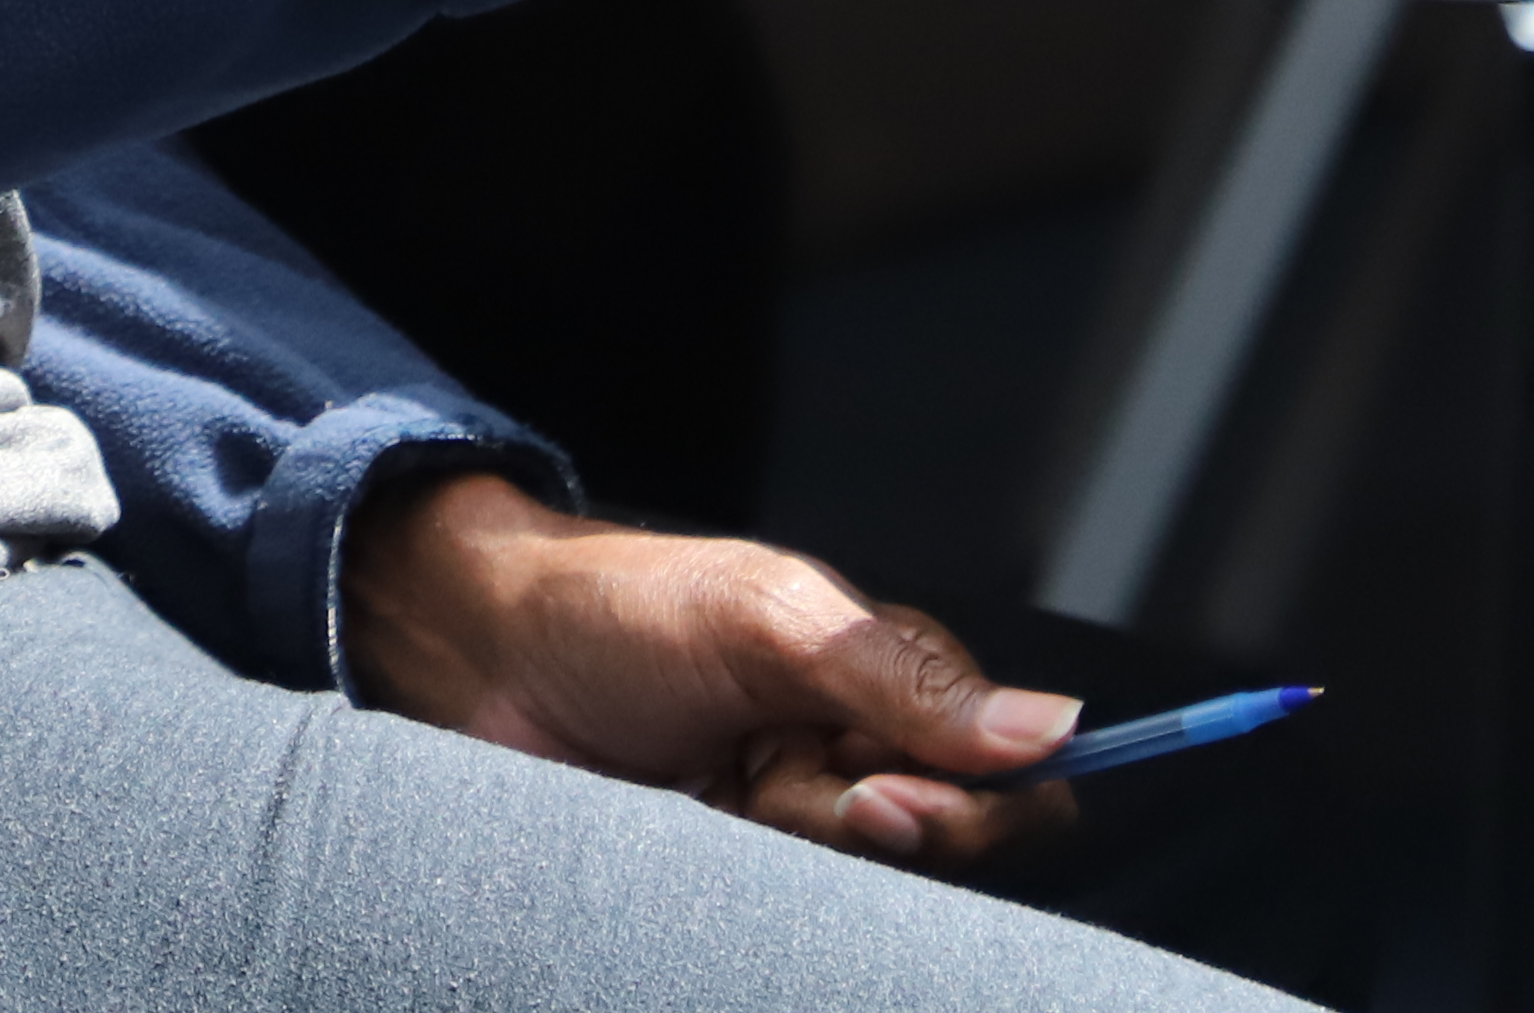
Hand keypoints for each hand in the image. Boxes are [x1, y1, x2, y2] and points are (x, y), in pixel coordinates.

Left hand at [344, 469, 1078, 870]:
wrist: (484, 658)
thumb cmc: (622, 610)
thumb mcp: (772, 618)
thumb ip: (905, 679)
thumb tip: (1050, 726)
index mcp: (886, 681)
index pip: (1009, 770)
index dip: (989, 800)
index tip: (908, 791)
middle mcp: (853, 757)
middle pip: (946, 843)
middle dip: (887, 825)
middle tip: (814, 786)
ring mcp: (793, 826)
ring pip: (865, 890)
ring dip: (808, 848)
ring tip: (737, 790)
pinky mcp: (733, 882)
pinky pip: (788, 923)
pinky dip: (760, 899)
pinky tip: (707, 841)